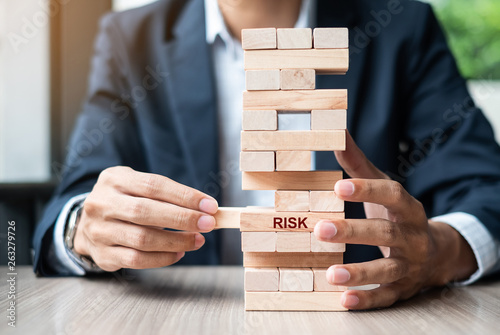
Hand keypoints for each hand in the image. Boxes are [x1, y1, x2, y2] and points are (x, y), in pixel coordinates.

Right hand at [73, 166, 218, 270]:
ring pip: (142, 239)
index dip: (184, 196)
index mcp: (114, 179)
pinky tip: (180, 253)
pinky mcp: (102, 255)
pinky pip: (136, 260)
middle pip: (145, 212)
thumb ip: (165, 194)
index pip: (154, 185)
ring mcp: (99, 231)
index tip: (210, 205)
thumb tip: (204, 208)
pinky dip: (162, 258)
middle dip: (182, 218)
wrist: (86, 223)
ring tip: (198, 240)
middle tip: (208, 224)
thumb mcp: (136, 185)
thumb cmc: (124, 201)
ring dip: (176, 241)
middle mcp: (102, 204)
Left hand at [314, 131, 476, 309]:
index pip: (393, 196)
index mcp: (408, 209)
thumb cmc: (398, 215)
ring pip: (388, 270)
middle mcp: (413, 237)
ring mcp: (410, 265)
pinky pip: (386, 297)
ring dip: (360, 273)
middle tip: (321, 229)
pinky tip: (344, 300)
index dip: (368, 190)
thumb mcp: (384, 188)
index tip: (339, 187)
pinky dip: (367, 300)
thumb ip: (359, 165)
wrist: (435, 252)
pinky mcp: (403, 289)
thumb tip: (335, 134)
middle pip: (386, 234)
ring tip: (331, 274)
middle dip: (354, 232)